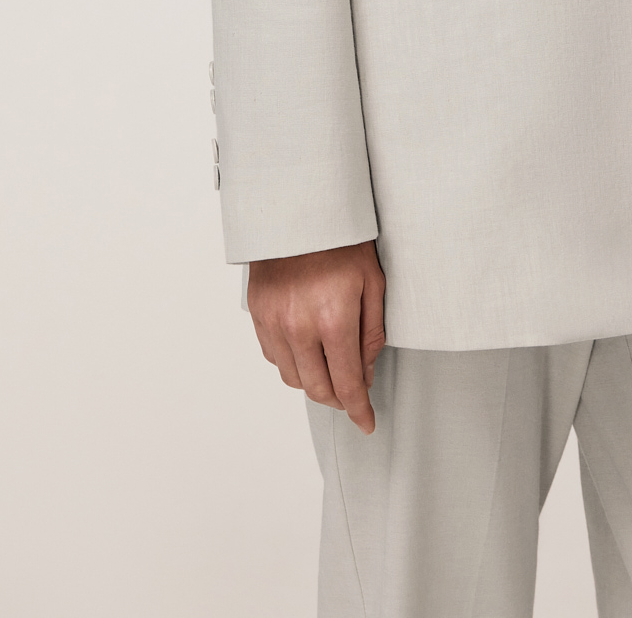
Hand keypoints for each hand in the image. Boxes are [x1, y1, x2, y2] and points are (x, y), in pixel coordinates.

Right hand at [246, 240, 386, 432]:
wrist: (301, 209)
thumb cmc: (343, 240)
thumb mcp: (373, 282)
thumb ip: (372, 334)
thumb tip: (365, 374)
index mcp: (334, 319)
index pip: (347, 384)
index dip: (359, 410)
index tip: (366, 422)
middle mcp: (299, 326)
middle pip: (318, 389)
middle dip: (339, 399)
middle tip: (352, 393)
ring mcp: (274, 321)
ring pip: (293, 378)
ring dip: (314, 382)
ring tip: (330, 367)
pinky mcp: (258, 313)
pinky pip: (274, 356)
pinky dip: (292, 361)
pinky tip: (307, 348)